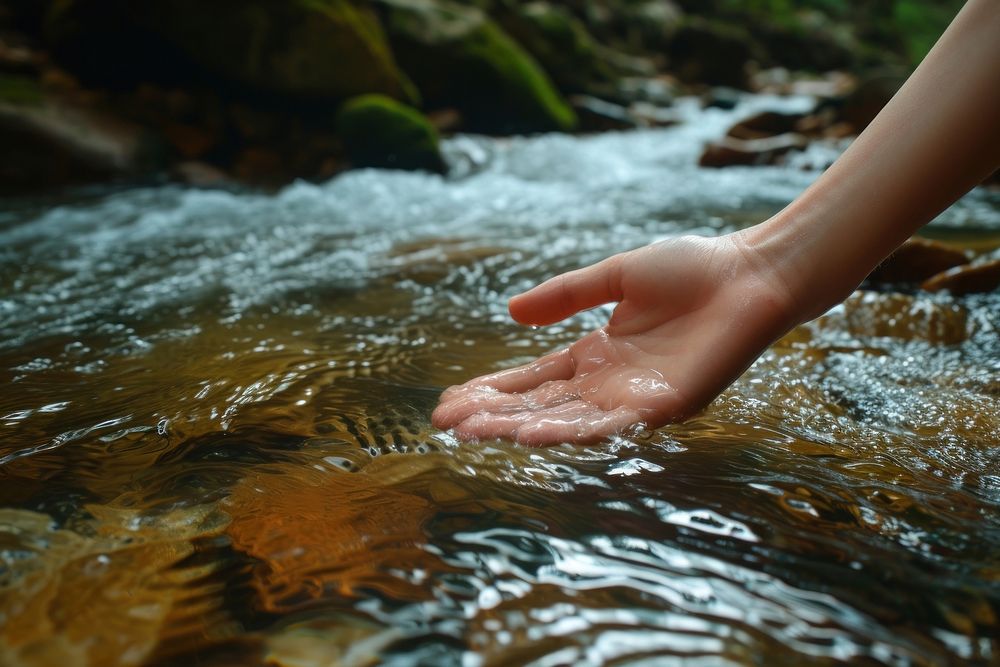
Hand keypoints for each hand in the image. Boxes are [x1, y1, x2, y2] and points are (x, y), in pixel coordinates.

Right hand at [432, 233, 800, 445]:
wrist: (750, 274)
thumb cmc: (692, 269)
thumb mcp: (615, 276)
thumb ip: (565, 295)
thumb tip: (510, 312)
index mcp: (597, 354)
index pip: (532, 379)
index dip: (492, 390)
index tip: (450, 401)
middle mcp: (609, 383)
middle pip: (539, 405)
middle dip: (492, 416)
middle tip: (445, 424)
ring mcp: (635, 398)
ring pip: (565, 421)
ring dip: (518, 429)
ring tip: (473, 433)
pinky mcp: (664, 405)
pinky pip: (609, 425)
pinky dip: (568, 431)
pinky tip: (530, 433)